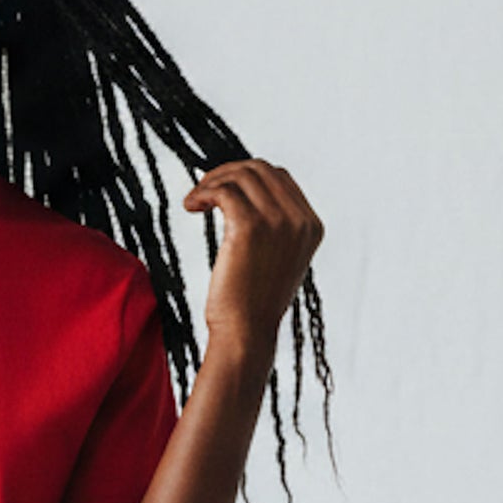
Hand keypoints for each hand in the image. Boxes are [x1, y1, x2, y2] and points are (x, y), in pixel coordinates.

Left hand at [183, 158, 324, 356]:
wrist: (246, 333)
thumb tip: (243, 196)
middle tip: (203, 192)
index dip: (247, 177)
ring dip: (211, 182)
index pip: (279, 178)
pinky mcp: (249, 227)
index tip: (222, 191)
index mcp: (311, 226)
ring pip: (240, 176)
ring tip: (194, 202)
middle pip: (260, 170)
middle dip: (227, 173)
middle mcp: (300, 220)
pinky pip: (224, 191)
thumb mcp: (276, 261)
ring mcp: (277, 221)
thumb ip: (274, 228)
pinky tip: (191, 206)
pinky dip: (203, 192)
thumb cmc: (252, 303)